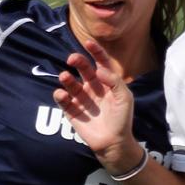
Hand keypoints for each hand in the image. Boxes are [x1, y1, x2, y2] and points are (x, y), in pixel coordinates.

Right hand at [52, 41, 141, 173]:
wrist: (113, 142)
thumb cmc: (122, 119)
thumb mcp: (125, 97)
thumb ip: (114, 81)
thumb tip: (99, 70)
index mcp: (106, 82)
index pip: (100, 62)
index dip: (95, 51)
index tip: (88, 43)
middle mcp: (92, 87)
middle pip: (83, 69)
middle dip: (77, 61)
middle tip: (72, 59)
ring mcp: (81, 98)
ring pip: (70, 83)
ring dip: (66, 78)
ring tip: (65, 77)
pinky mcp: (72, 111)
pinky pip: (63, 100)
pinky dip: (60, 95)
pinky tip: (62, 94)